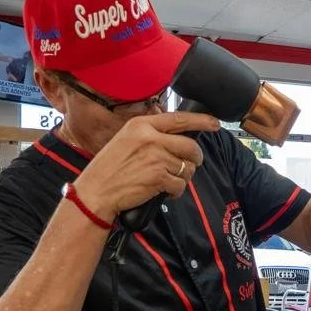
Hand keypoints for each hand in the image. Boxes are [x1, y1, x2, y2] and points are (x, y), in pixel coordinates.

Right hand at [75, 113, 219, 218]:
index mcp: (141, 125)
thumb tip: (177, 140)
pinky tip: (164, 192)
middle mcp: (150, 138)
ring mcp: (155, 157)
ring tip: (168, 181)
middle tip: (190, 165)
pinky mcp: (159, 177)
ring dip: (182, 177)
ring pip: (187, 167)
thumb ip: (150, 135)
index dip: (201, 121)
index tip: (214, 123)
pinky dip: (176, 191)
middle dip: (195, 158)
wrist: (96, 192)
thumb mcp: (125, 140)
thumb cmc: (108, 169)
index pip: (179, 119)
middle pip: (190, 146)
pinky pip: (180, 184)